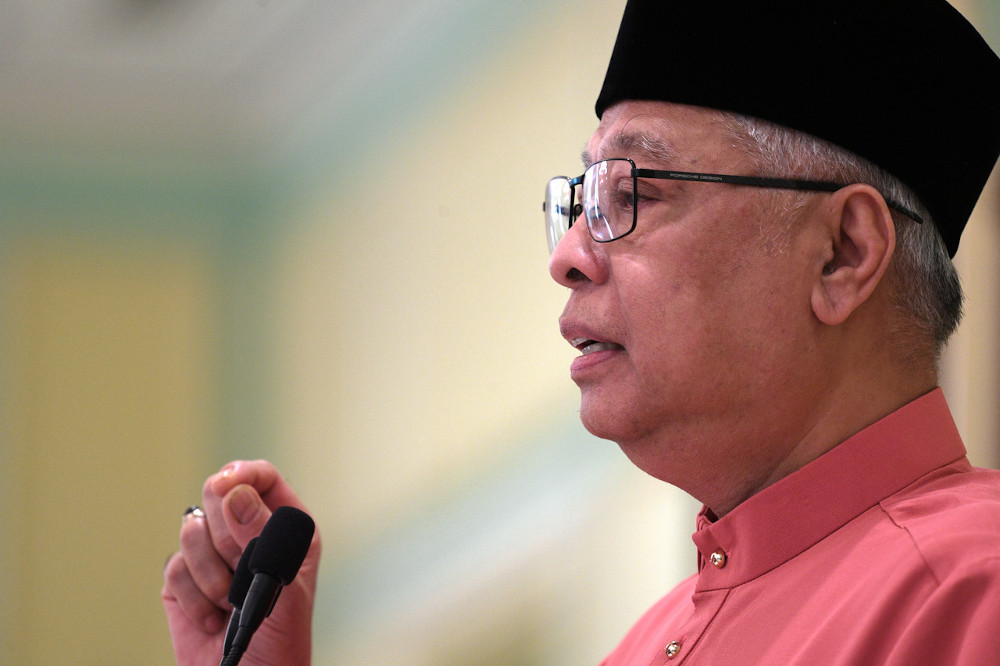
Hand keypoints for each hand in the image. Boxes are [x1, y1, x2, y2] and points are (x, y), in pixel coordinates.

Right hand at [162, 460, 320, 665]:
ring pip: (192, 529)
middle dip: (225, 534)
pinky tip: (212, 618)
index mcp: (284, 528)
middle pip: (219, 494)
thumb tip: (235, 494)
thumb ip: (262, 537)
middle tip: (239, 567)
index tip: (225, 483)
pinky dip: (192, 595)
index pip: (263, 479)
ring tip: (230, 601)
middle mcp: (248, 534)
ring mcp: (214, 555)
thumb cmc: (281, 639)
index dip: (243, 473)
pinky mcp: (184, 580)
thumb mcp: (283, 584)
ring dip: (210, 572)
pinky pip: (174, 565)